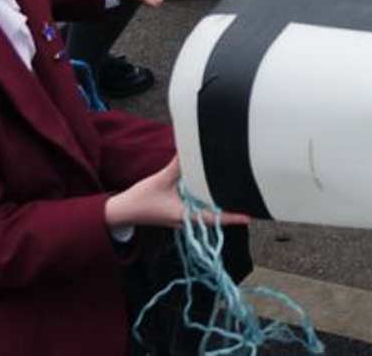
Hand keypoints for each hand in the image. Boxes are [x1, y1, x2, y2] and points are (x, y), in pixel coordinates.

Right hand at [104, 158, 250, 231]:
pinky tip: (213, 193)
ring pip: (206, 213)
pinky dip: (208, 203)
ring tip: (236, 197)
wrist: (123, 211)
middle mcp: (186, 219)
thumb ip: (177, 166)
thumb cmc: (140, 199)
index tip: (249, 217)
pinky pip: (198, 210)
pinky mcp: (178, 213)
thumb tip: (190, 151)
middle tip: (248, 202)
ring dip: (219, 206)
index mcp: (183, 215)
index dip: (231, 217)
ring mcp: (182, 218)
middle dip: (229, 209)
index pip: (213, 217)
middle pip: (213, 216)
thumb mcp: (161, 180)